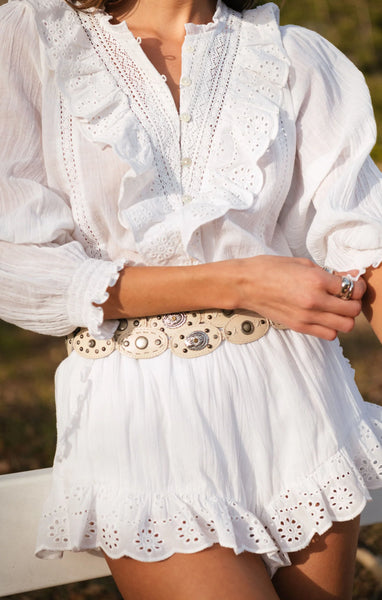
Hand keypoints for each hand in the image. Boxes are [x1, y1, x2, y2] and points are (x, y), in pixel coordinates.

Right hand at [235, 256, 366, 340]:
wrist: (246, 284)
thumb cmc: (270, 269)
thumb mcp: (302, 263)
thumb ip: (327, 273)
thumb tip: (348, 279)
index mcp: (316, 280)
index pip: (353, 290)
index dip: (358, 287)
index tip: (354, 285)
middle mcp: (315, 301)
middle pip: (352, 311)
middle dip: (353, 303)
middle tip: (346, 297)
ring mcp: (307, 317)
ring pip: (344, 326)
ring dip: (344, 318)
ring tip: (336, 309)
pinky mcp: (299, 327)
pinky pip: (328, 335)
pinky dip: (332, 328)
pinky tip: (324, 317)